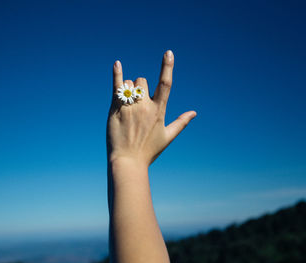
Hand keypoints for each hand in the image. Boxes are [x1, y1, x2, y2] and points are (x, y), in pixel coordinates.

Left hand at [107, 50, 196, 166]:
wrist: (127, 161)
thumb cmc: (148, 151)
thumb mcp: (167, 137)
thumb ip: (181, 122)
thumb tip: (194, 112)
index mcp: (159, 111)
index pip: (165, 84)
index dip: (167, 67)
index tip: (168, 53)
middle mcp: (144, 106)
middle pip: (142, 81)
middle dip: (140, 87)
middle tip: (136, 102)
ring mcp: (129, 107)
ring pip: (129, 84)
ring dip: (128, 89)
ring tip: (126, 103)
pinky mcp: (115, 109)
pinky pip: (116, 87)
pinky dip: (117, 74)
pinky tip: (117, 63)